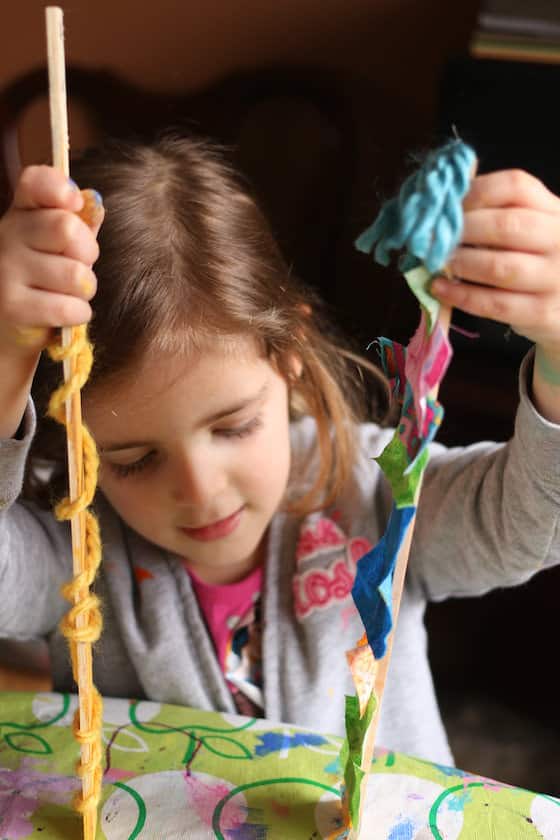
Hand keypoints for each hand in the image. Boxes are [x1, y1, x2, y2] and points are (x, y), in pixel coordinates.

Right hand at [0, 165, 102, 355]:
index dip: (60, 188)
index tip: (73, 204)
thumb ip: (77, 224)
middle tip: (80, 267)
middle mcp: (6, 235)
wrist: (9, 330)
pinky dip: (78, 314)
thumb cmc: (43, 283)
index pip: (35, 182)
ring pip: (75, 275)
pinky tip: (65, 315)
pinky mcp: (12, 307)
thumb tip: (95, 204)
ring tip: (69, 294)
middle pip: (67, 229)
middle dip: (88, 253)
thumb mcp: (58, 248)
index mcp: (21, 213)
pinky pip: (68, 306)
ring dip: (85, 290)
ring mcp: (5, 270)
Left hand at [431, 169, 559, 356]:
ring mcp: (555, 278)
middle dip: (463, 231)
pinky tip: (440, 288)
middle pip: (507, 226)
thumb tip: (444, 200)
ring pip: (500, 267)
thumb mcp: (529, 227)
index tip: (447, 206)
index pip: (516, 186)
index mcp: (554, 210)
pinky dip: (461, 295)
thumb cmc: (536, 260)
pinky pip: (495, 304)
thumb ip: (495, 212)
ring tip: (437, 262)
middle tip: (434, 238)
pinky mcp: (542, 312)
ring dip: (461, 264)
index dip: (475, 193)